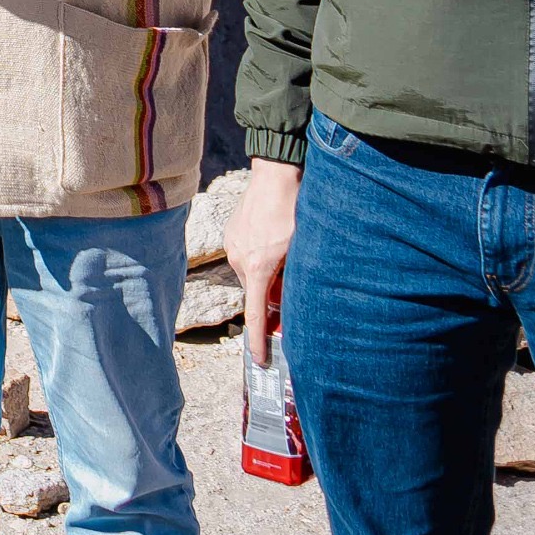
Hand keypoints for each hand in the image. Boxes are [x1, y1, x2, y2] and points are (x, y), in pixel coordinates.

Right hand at [226, 159, 302, 363]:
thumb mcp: (303, 252)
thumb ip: (295, 281)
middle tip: (293, 285)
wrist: (277, 174)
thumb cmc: (296, 211)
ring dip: (268, 273)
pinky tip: (275, 239)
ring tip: (287, 253)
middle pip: (257, 292)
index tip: (260, 360)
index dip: (259, 341)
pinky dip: (260, 257)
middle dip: (273, 295)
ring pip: (253, 273)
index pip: (256, 315)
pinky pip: (246, 255)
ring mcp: (232, 244)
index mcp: (257, 268)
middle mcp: (239, 259)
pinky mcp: (232, 232)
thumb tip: (291, 304)